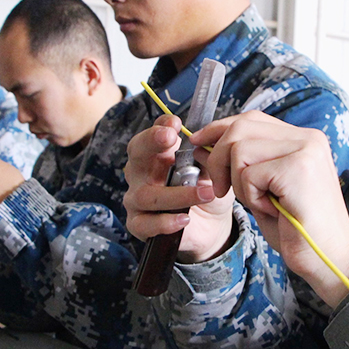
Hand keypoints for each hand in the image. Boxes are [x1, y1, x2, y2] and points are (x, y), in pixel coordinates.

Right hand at [123, 115, 235, 262]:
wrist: (212, 224)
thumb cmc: (205, 189)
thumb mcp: (212, 166)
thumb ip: (209, 150)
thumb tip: (208, 137)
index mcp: (157, 155)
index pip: (150, 135)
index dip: (159, 127)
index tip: (176, 124)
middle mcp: (142, 173)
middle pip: (136, 154)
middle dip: (151, 142)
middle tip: (171, 138)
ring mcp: (137, 199)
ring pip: (146, 194)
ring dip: (178, 194)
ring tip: (206, 193)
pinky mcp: (140, 225)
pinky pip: (145, 223)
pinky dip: (165, 222)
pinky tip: (185, 218)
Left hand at [191, 111, 348, 306]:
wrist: (331, 259)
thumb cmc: (298, 230)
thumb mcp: (265, 189)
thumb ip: (242, 164)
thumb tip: (202, 144)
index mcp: (303, 140)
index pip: (251, 119)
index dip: (220, 129)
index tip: (199, 143)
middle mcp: (308, 138)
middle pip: (241, 126)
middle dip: (218, 157)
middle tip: (222, 188)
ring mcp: (305, 150)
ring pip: (240, 148)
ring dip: (239, 183)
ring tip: (262, 203)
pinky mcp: (298, 168)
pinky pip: (249, 174)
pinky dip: (251, 197)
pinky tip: (272, 210)